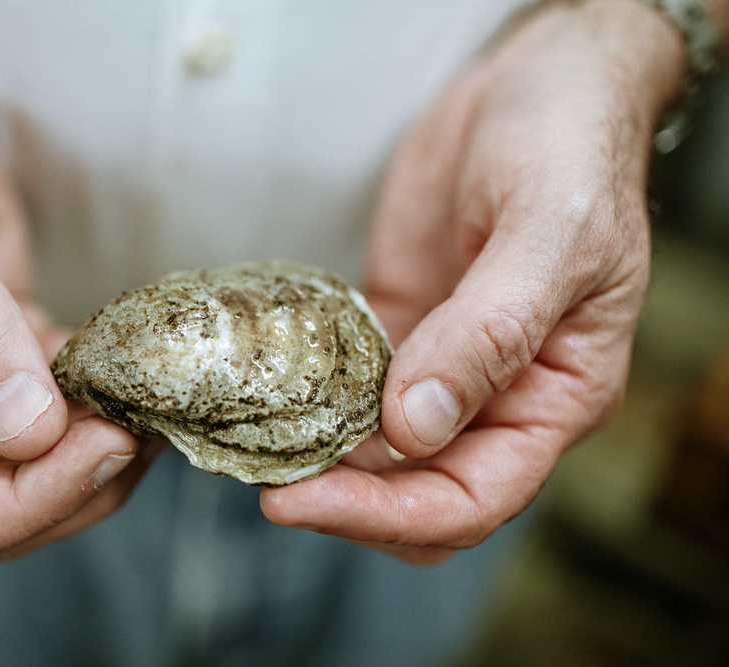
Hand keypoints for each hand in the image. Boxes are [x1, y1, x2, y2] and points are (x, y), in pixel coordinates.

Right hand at [0, 1, 153, 567]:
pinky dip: (98, 409)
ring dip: (97, 456)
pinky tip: (135, 381)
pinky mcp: (1, 355)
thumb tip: (25, 430)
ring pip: (34, 472)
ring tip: (151, 408)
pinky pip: (54, 412)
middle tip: (140, 426)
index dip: (28, 505)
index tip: (101, 443)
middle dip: (76, 487)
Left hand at [261, 0, 686, 562]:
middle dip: (345, 501)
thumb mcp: (549, 234)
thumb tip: (417, 427)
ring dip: (319, 458)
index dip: (388, 516)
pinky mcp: (398, 328)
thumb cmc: (572, 150)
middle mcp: (498, 397)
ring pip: (377, 453)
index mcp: (555, 396)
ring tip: (250, 446)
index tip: (302, 501)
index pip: (474, 499)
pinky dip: (309, 400)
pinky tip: (265, 390)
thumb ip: (489, 335)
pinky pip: (349, 387)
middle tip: (265, 481)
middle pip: (418, 494)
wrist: (540, 83)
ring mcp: (442, 365)